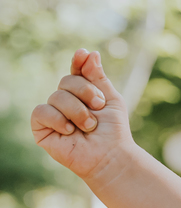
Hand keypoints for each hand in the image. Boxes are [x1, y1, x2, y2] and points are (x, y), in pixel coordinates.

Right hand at [31, 49, 132, 181]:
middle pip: (67, 81)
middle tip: (99, 107)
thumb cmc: (112, 130)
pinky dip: (59, 120)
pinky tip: (70, 131)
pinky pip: (42, 111)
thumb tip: (88, 53)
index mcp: (82, 92)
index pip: (76, 72)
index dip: (78, 62)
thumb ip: (97, 77)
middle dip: (86, 92)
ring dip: (78, 111)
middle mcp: (65, 100)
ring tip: (89, 126)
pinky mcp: (41, 128)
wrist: (109, 154)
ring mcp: (53, 113)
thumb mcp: (110, 99)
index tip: (83, 54)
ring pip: (56, 96)